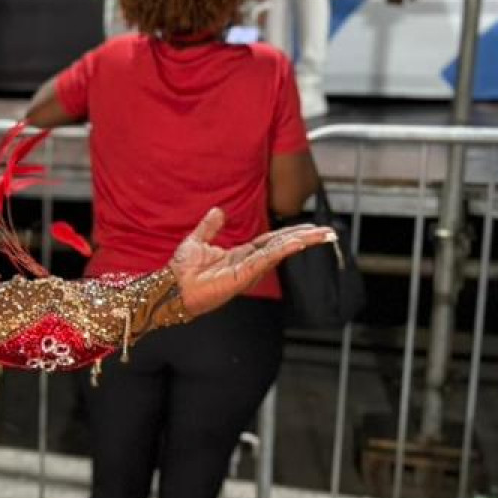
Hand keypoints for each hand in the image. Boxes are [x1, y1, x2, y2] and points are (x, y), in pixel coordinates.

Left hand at [170, 207, 335, 317]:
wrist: (170, 287)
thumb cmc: (181, 270)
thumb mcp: (197, 240)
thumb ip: (210, 226)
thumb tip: (219, 210)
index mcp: (241, 255)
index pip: (271, 242)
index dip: (290, 233)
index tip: (309, 227)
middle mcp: (248, 264)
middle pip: (282, 247)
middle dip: (305, 238)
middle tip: (327, 231)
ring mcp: (247, 271)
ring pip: (279, 253)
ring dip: (301, 242)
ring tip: (321, 235)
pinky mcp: (242, 277)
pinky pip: (266, 260)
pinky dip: (283, 250)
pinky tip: (298, 242)